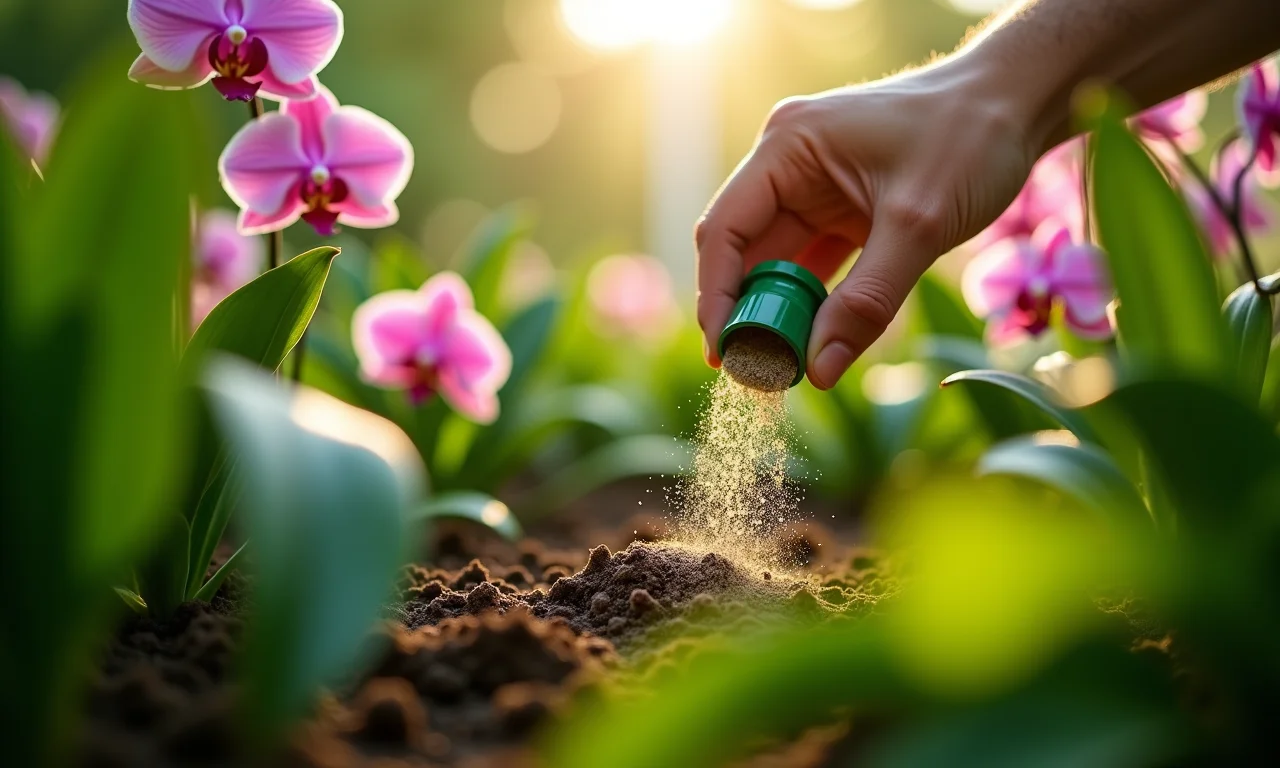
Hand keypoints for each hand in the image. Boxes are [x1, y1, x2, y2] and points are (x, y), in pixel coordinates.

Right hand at [695, 56, 1041, 388]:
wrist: (1021, 103)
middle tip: (756, 373)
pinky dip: (813, 303)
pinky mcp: (842, 209)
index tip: (724, 354)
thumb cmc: (971, 138)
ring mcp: (814, 187)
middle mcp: (790, 164)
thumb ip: (867, 302)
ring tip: (782, 368)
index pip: (726, 229)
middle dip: (750, 313)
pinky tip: (814, 342)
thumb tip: (820, 371)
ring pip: (779, 263)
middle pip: (747, 251)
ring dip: (781, 313)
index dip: (717, 296)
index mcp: (788, 146)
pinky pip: (814, 264)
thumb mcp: (919, 224)